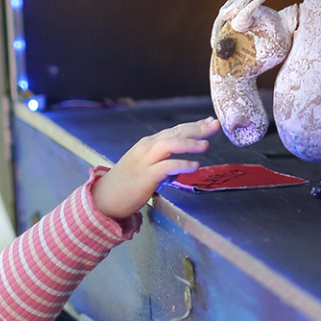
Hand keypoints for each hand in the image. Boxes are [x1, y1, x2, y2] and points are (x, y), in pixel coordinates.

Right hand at [93, 117, 219, 220]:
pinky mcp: (144, 177)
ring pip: (169, 144)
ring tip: (206, 145)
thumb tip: (182, 165)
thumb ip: (163, 162)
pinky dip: (181, 165)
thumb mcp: (145, 166)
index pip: (175, 130)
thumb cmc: (125, 184)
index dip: (194, 125)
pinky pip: (166, 167)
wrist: (104, 198)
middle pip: (175, 133)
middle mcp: (147, 148)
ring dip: (189, 143)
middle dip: (197, 128)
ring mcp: (144, 161)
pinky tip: (194, 166)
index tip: (211, 121)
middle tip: (216, 125)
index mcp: (148, 144)